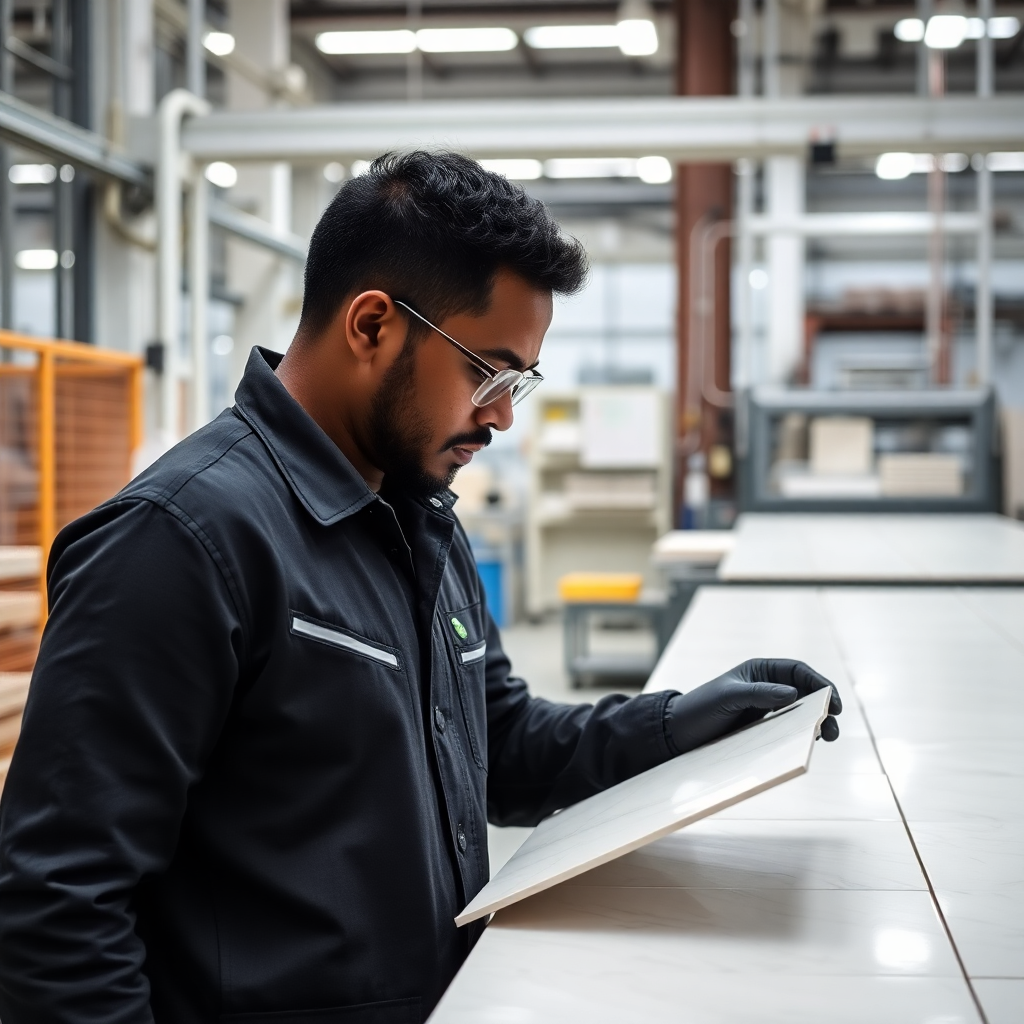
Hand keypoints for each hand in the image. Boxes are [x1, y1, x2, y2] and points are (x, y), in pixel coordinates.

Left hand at [666, 658, 841, 755]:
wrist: (678, 733)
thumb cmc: (700, 708)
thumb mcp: (728, 697)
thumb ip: (759, 694)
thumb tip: (794, 694)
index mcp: (759, 671)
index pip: (798, 672)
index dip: (819, 683)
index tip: (833, 701)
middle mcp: (766, 687)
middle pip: (805, 692)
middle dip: (824, 705)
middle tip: (835, 724)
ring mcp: (765, 708)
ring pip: (800, 711)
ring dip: (817, 720)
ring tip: (829, 736)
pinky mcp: (762, 727)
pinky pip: (788, 727)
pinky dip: (802, 731)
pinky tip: (809, 740)